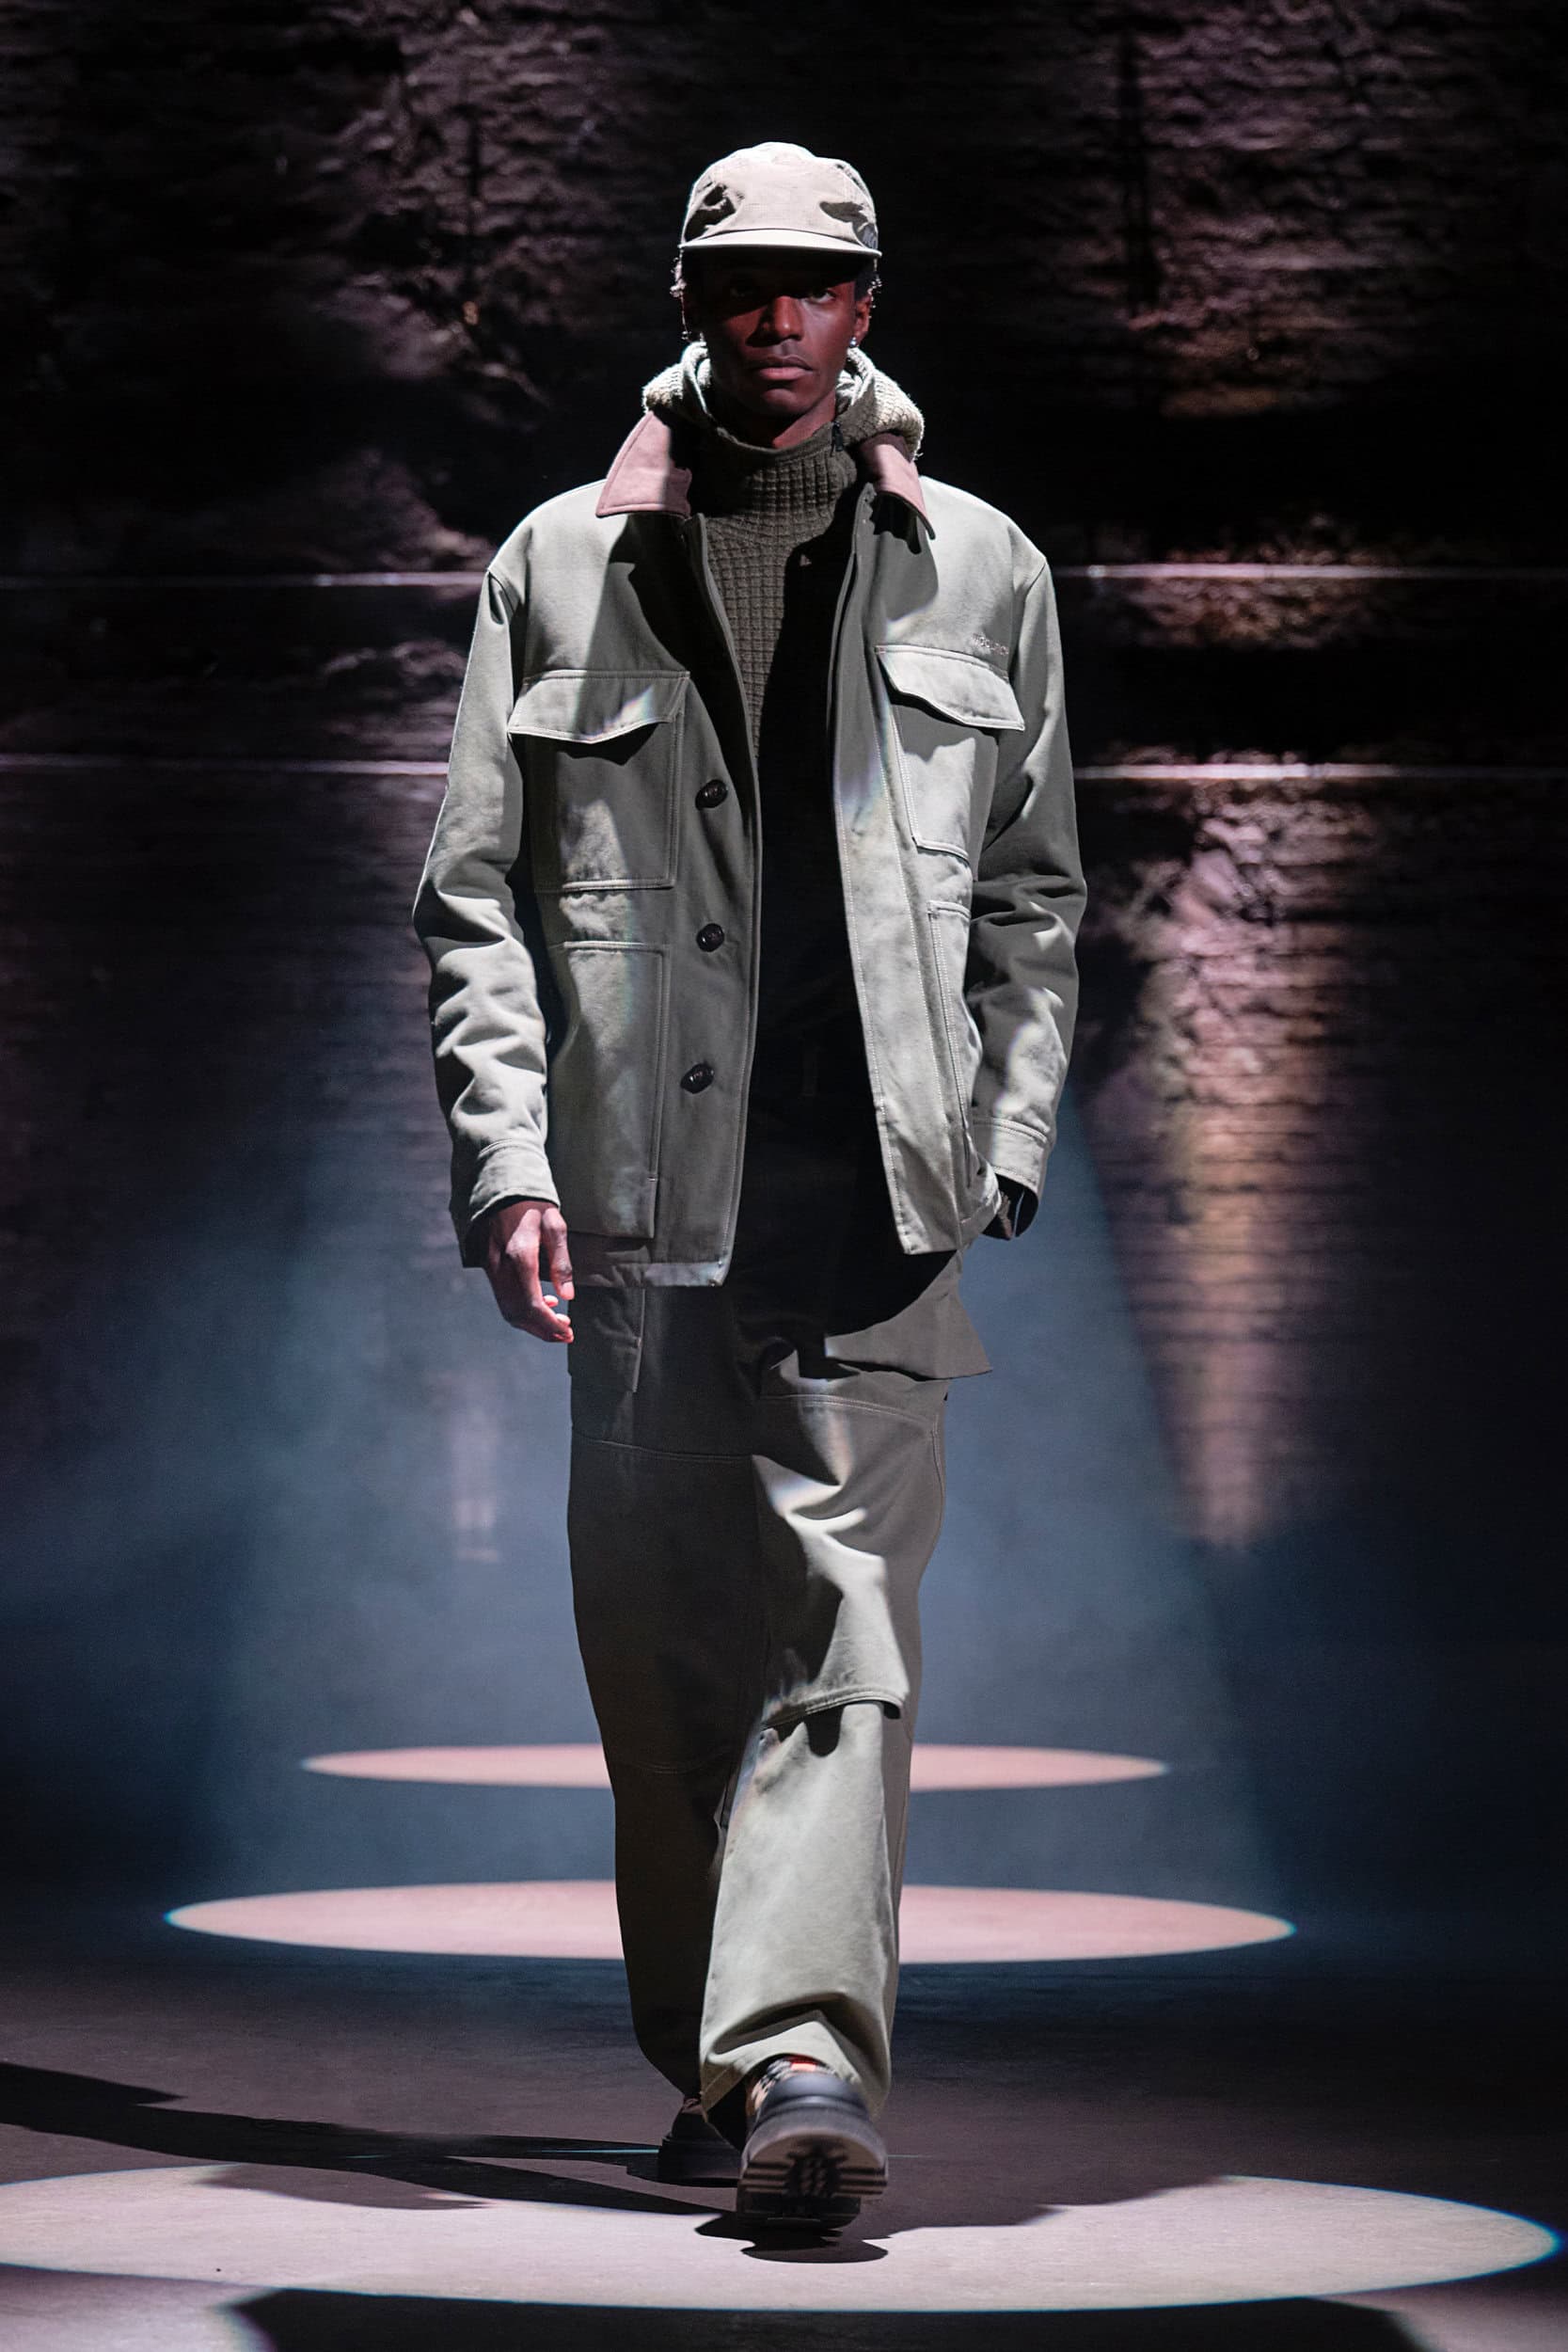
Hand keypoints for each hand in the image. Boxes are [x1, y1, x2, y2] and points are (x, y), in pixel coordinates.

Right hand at [483, 1199, 573, 1341]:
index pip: (532, 1304)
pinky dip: (522, 1310)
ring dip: (532, 1323)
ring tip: (557, 1325)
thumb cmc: (533, 1206)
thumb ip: (561, 1262)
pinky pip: (503, 1298)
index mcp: (520, 1256)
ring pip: (508, 1309)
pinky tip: (543, 1303)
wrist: (502, 1190)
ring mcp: (491, 1268)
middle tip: (565, 1334)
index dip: (549, 1324)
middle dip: (542, 1330)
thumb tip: (567, 1295)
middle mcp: (502, 1267)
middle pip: (518, 1313)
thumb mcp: (555, 1226)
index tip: (567, 1332)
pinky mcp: (489, 1268)